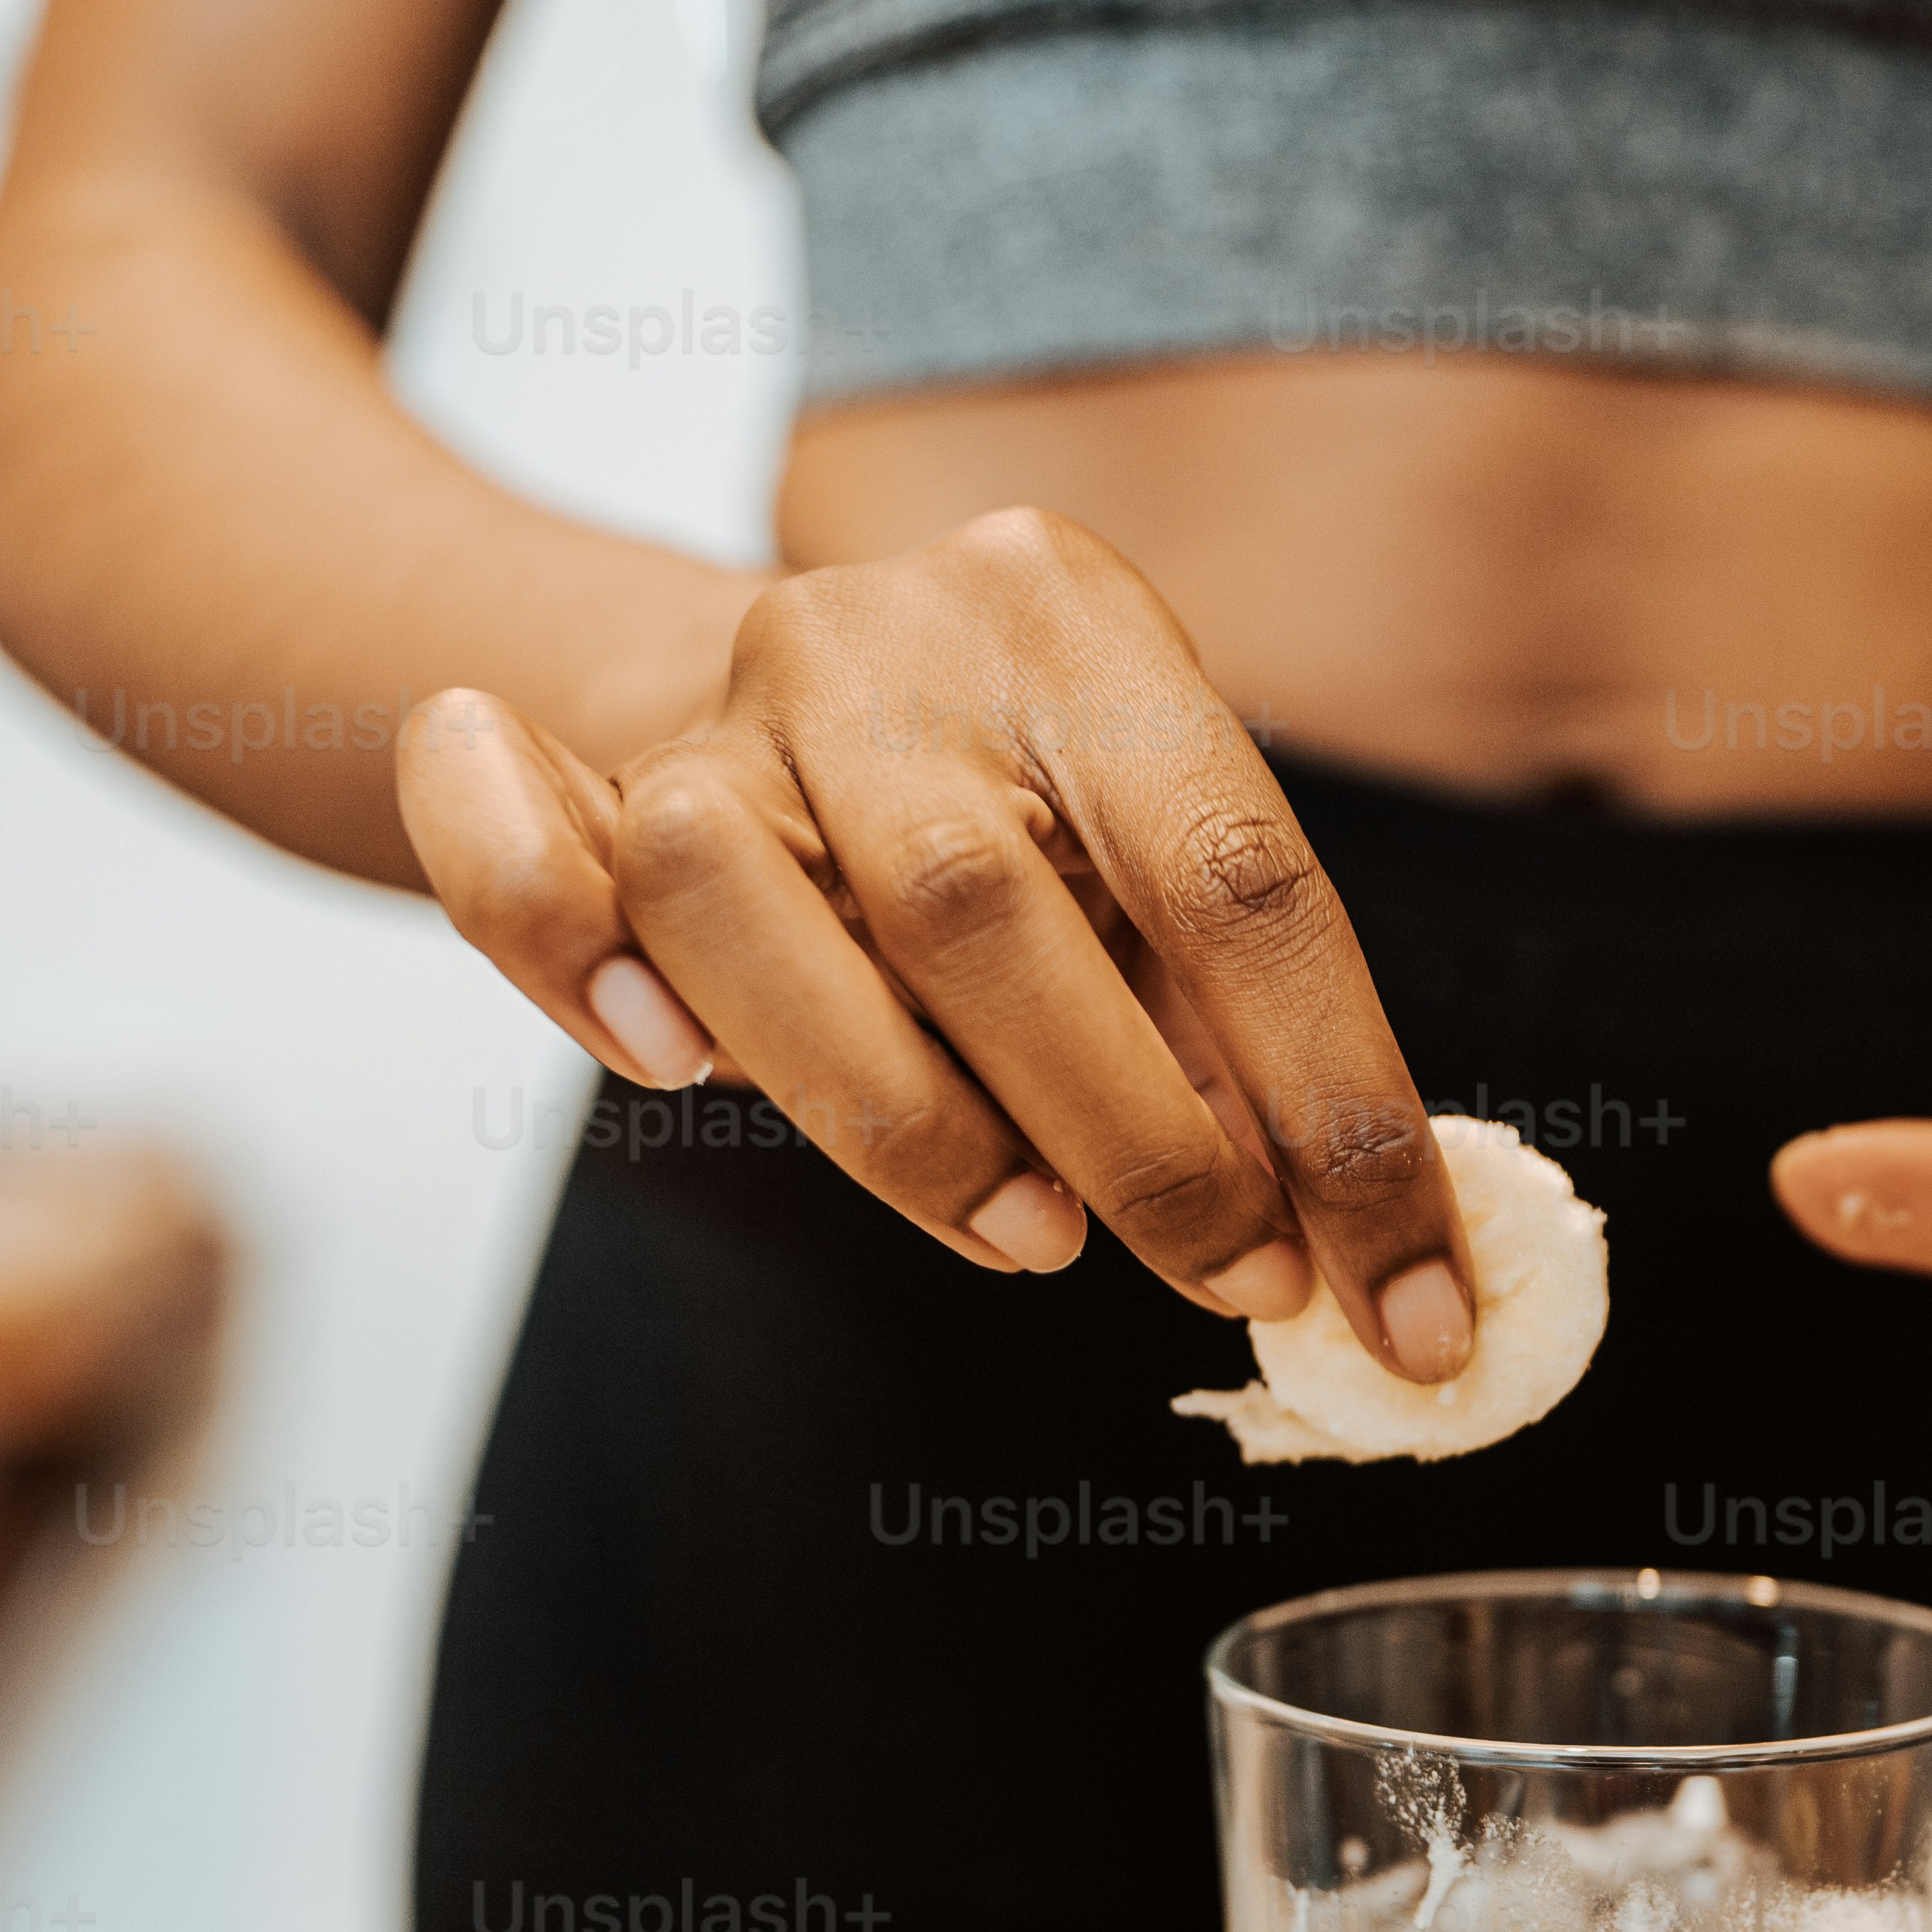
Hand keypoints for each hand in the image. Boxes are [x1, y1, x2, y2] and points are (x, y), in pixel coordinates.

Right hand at [396, 510, 1473, 1371]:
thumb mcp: (1129, 873)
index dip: (1344, 1113)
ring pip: (742, 900)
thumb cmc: (984, 819)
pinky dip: (561, 953)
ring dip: (896, 1113)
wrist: (706, 672)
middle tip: (1233, 1283)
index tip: (1413, 1308)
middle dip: (1139, 1140)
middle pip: (989, 904)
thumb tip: (1357, 1253)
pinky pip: (518, 860)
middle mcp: (888, 633)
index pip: (1241, 880)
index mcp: (1079, 622)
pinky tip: (668, 1065)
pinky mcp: (568, 772)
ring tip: (1030, 1238)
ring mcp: (713, 700)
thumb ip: (1218, 1031)